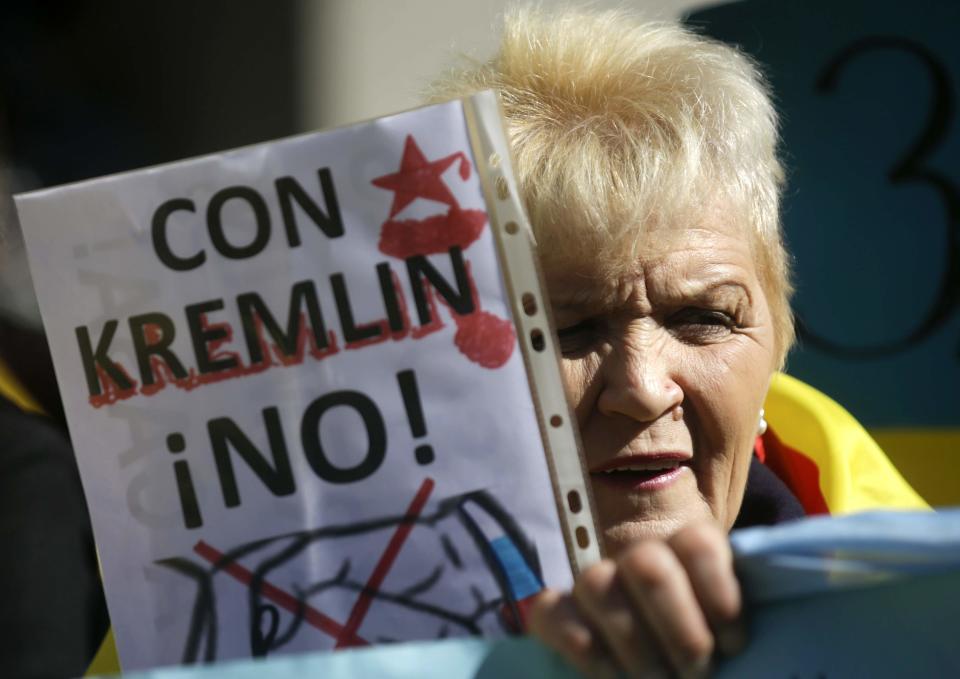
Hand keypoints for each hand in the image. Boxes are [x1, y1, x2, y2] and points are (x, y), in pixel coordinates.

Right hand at [529, 520, 744, 677]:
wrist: (662, 660)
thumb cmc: (701, 646)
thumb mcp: (724, 631)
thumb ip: (728, 626)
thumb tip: (736, 650)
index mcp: (685, 550)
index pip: (697, 544)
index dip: (719, 595)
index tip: (734, 645)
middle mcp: (636, 558)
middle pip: (647, 566)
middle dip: (677, 629)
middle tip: (696, 672)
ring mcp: (593, 583)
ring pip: (597, 584)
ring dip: (633, 643)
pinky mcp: (554, 613)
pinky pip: (550, 613)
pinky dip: (583, 648)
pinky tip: (613, 676)